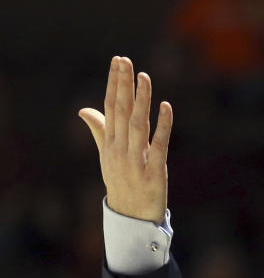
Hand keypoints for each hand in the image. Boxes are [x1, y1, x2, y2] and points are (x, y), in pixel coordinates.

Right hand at [78, 56, 171, 223]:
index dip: (114, 83)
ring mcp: (136, 161)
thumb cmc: (121, 183)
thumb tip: (83, 109)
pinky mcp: (154, 173)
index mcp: (110, 143)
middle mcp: (120, 149)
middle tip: (126, 60)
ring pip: (138, 125)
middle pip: (121, 112)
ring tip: (144, 77)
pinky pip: (159, 146)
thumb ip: (100, 131)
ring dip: (141, 100)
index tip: (118, 61)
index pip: (110, 107)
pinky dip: (163, 126)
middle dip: (123, 85)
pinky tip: (166, 107)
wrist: (131, 217)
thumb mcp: (107, 156)